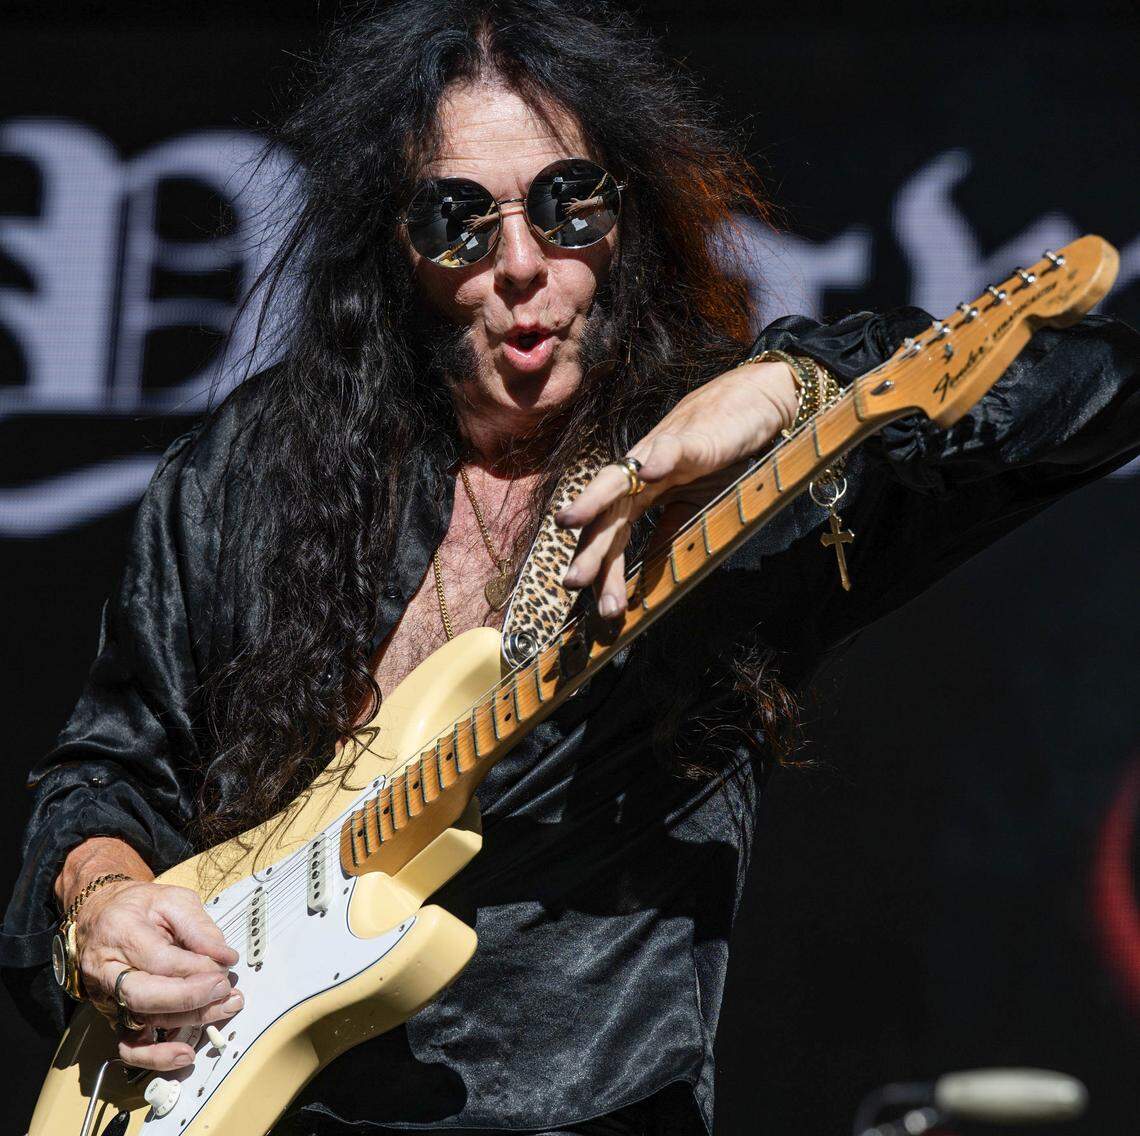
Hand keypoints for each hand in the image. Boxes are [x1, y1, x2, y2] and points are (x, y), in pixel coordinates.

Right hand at [75, 879, 240, 1070]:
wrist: (102, 915)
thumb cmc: (139, 907)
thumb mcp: (173, 901)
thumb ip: (200, 928)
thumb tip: (225, 957)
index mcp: (121, 932)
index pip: (160, 960)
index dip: (196, 968)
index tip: (224, 966)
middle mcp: (107, 969)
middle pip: (145, 995)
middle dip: (190, 997)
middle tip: (224, 988)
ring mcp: (107, 997)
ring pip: (143, 1020)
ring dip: (188, 1020)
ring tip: (223, 1009)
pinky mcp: (114, 1015)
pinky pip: (129, 1046)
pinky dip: (156, 1056)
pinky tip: (184, 1053)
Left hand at [556, 360, 798, 616]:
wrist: (752, 407)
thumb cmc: (719, 457)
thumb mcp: (692, 507)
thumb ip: (666, 535)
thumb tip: (646, 576)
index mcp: (639, 496)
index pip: (615, 539)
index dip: (606, 573)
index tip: (605, 612)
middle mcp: (639, 475)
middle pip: (607, 517)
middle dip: (590, 551)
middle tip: (572, 583)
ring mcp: (659, 454)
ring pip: (618, 479)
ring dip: (593, 501)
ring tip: (570, 520)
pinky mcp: (689, 437)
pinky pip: (670, 448)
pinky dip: (658, 458)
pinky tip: (646, 472)